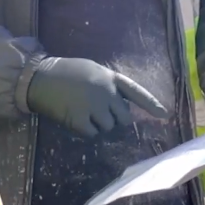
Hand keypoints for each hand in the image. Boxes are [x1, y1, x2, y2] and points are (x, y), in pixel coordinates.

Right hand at [26, 57, 169, 136]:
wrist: (40, 76)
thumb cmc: (66, 72)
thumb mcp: (92, 70)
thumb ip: (107, 85)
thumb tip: (118, 105)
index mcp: (110, 78)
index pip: (136, 91)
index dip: (150, 104)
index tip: (164, 115)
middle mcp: (106, 92)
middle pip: (124, 118)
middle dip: (114, 119)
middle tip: (98, 113)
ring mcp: (94, 106)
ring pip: (108, 127)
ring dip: (98, 125)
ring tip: (83, 112)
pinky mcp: (80, 119)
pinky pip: (92, 133)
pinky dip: (86, 130)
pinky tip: (75, 119)